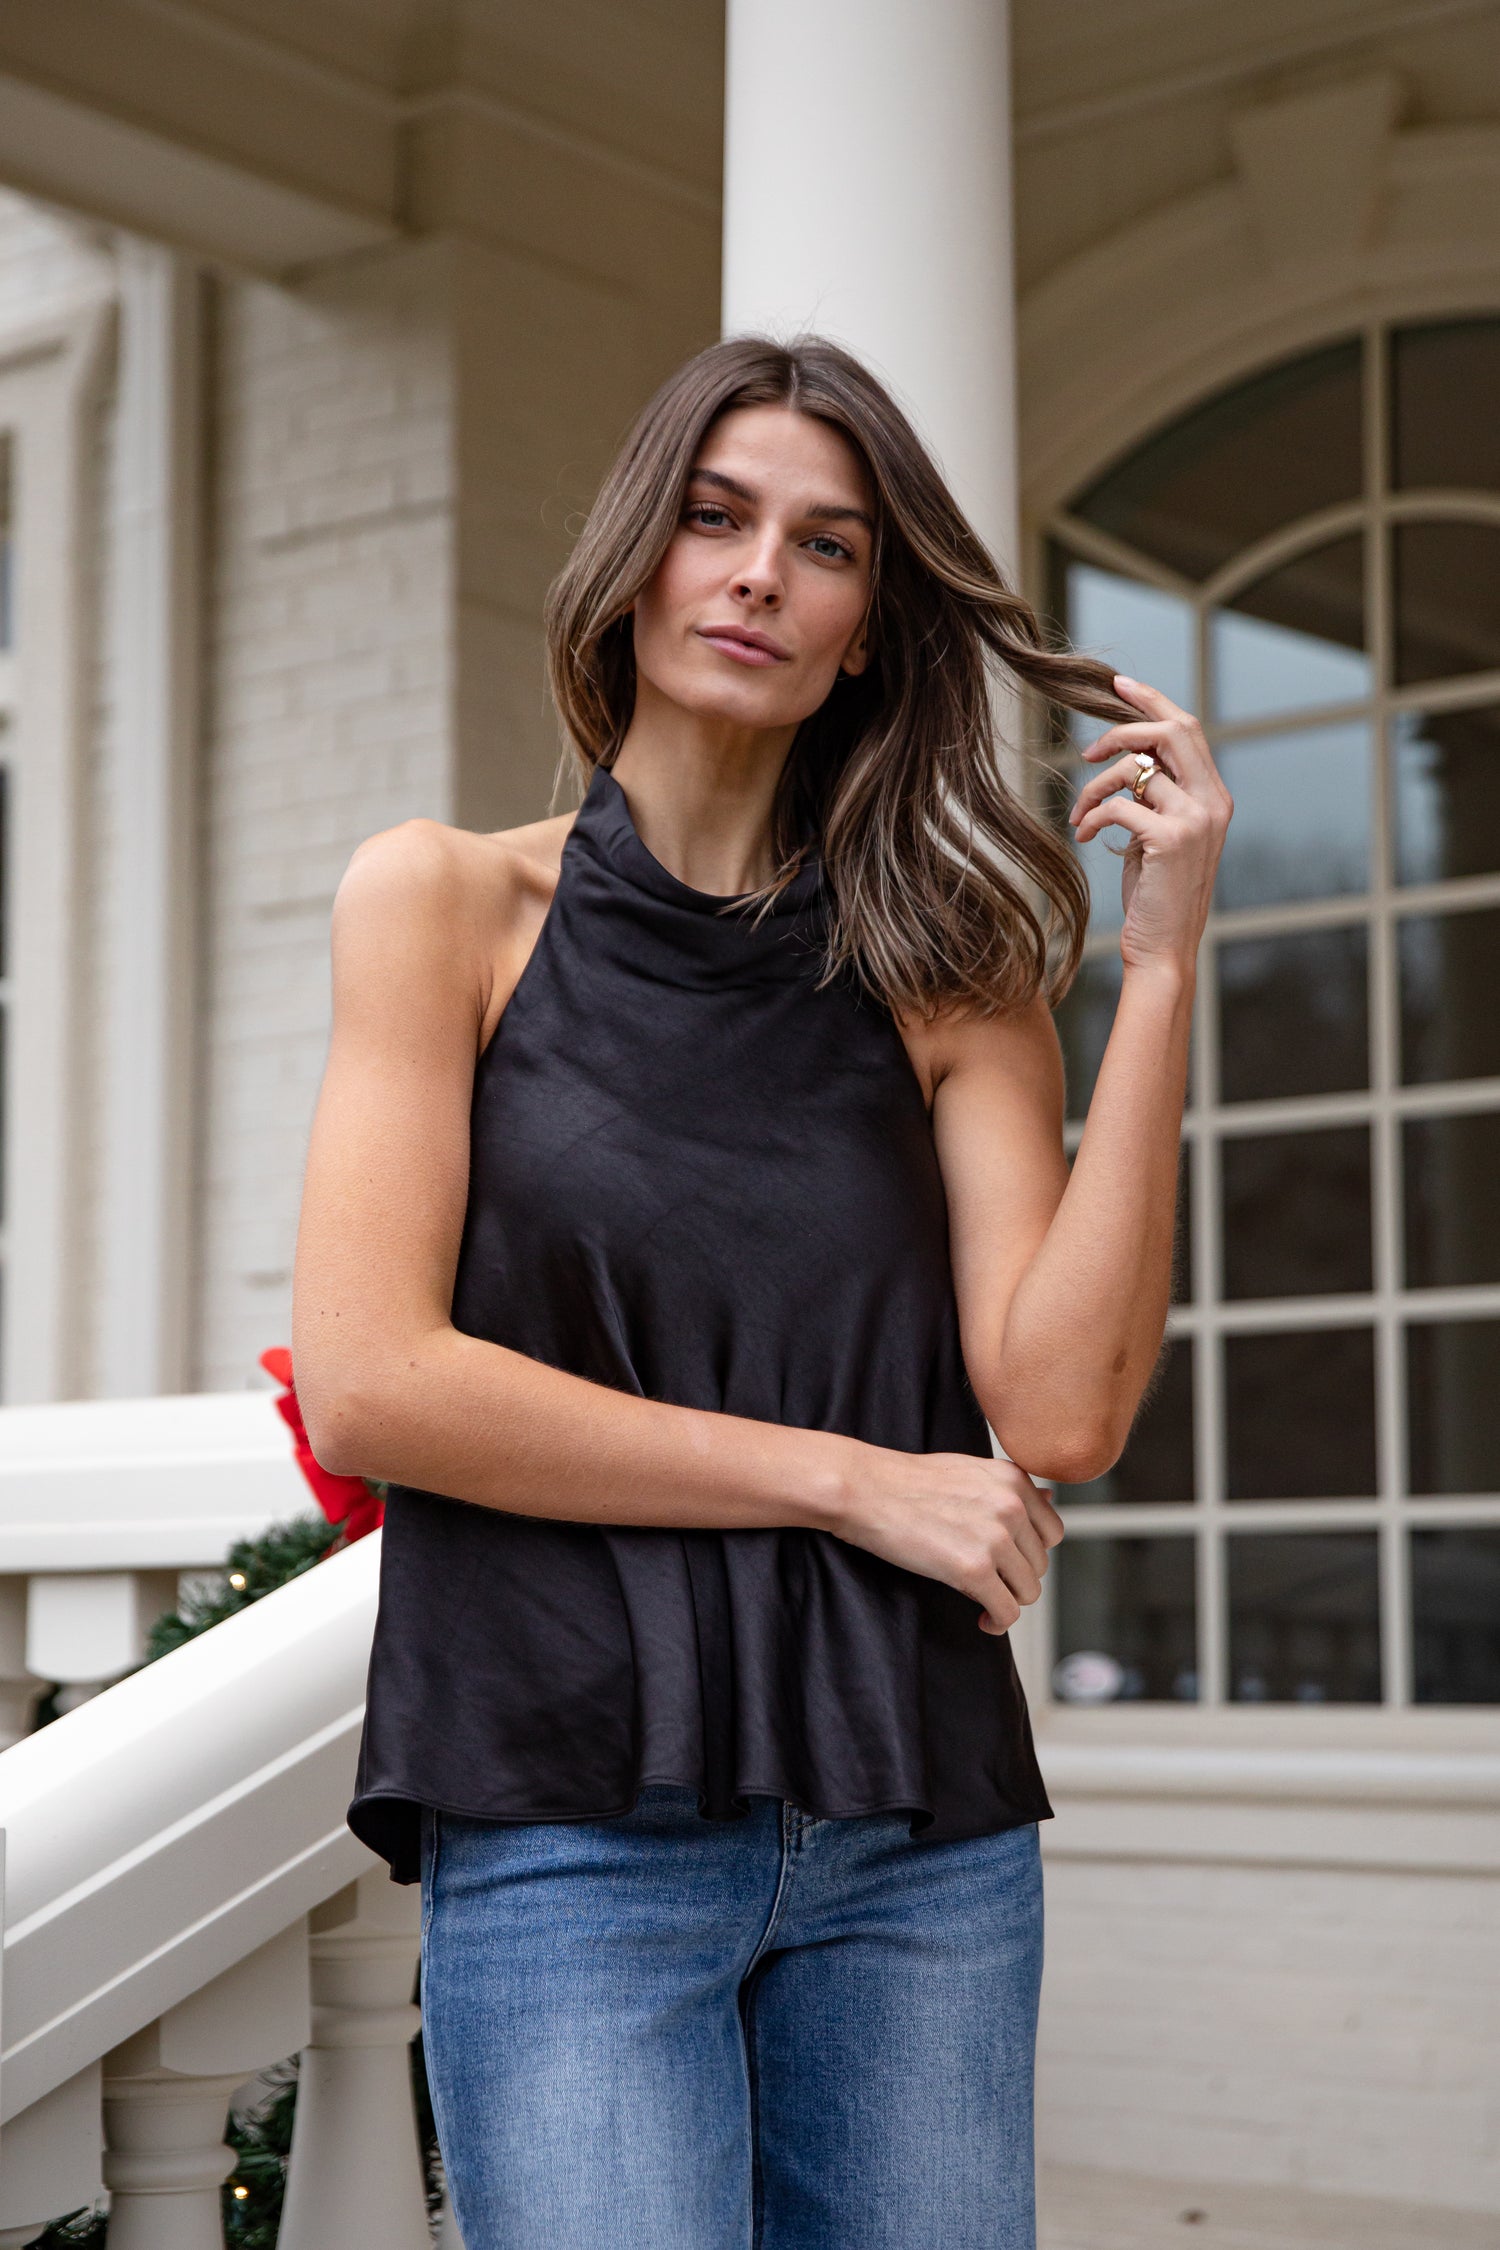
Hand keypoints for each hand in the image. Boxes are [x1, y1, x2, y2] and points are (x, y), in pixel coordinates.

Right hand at [836, 1446, 1064, 1634]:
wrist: (864, 1489)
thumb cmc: (906, 1481)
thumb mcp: (968, 1470)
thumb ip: (1010, 1488)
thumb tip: (1051, 1499)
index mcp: (1012, 1479)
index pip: (1052, 1531)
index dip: (1030, 1551)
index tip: (1008, 1561)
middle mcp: (1011, 1506)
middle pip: (1039, 1564)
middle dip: (1015, 1577)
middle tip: (987, 1581)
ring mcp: (994, 1538)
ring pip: (1028, 1591)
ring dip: (1007, 1600)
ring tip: (984, 1600)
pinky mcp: (973, 1570)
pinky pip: (1007, 1611)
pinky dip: (998, 1621)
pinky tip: (983, 1619)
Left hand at [1068, 675, 1232, 974]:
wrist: (1163, 948)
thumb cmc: (1156, 895)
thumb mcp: (1159, 836)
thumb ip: (1156, 797)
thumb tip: (1128, 760)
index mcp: (1215, 797)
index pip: (1188, 729)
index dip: (1152, 702)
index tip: (1118, 685)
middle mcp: (1214, 802)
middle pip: (1171, 731)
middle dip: (1122, 729)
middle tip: (1086, 751)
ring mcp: (1197, 819)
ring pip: (1135, 769)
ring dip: (1094, 788)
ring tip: (1078, 816)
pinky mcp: (1171, 838)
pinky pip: (1119, 804)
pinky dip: (1092, 816)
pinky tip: (1083, 836)